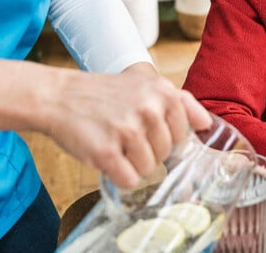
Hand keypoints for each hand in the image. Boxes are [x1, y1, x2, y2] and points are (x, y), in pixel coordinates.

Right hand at [40, 63, 211, 188]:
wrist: (59, 96)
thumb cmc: (102, 95)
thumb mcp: (144, 85)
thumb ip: (180, 102)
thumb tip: (206, 126)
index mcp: (162, 91)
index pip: (184, 133)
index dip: (164, 136)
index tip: (145, 127)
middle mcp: (148, 108)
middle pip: (167, 154)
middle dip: (147, 150)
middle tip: (123, 132)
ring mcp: (128, 131)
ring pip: (149, 169)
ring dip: (131, 163)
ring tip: (113, 141)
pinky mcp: (107, 152)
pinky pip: (129, 181)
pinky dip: (118, 176)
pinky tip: (106, 156)